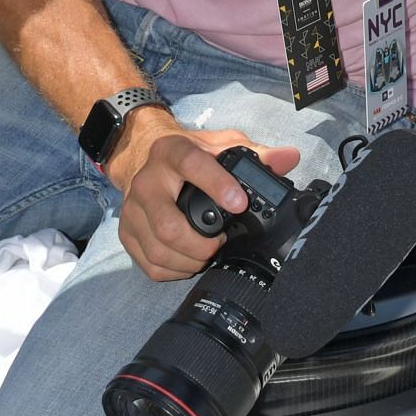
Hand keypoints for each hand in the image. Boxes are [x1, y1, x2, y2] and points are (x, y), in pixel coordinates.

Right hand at [110, 114, 299, 280]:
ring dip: (189, 260)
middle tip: (220, 243)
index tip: (239, 203)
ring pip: (158, 249)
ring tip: (207, 253)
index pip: (191, 165)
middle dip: (201, 245)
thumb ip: (256, 153)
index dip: (216, 185)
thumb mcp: (220, 145)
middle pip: (168, 225)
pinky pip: (149, 264)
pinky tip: (189, 260)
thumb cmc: (187, 155)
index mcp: (172, 152)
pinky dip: (174, 270)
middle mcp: (146, 181)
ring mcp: (132, 210)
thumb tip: (289, 159)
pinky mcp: (126, 233)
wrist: (142, 155)